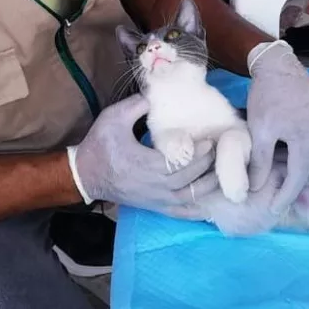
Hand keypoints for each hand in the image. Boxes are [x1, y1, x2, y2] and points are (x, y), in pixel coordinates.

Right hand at [68, 94, 219, 218]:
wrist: (86, 174)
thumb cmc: (100, 145)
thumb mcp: (114, 117)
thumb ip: (136, 105)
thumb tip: (156, 95)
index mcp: (144, 165)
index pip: (180, 163)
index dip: (199, 154)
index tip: (210, 141)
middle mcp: (154, 187)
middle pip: (190, 180)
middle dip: (208, 165)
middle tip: (221, 150)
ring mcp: (156, 200)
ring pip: (190, 199)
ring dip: (209, 185)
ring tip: (222, 169)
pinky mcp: (156, 206)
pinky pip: (182, 213)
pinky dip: (199, 209)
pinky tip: (212, 200)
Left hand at [246, 40, 308, 213]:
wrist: (278, 64)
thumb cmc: (267, 97)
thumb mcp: (260, 131)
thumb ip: (260, 161)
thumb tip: (255, 188)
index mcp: (308, 144)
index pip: (298, 181)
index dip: (285, 197)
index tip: (273, 209)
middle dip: (301, 182)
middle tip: (281, 185)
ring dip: (307, 164)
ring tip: (287, 164)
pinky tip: (295, 143)